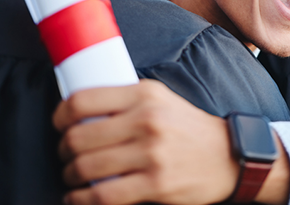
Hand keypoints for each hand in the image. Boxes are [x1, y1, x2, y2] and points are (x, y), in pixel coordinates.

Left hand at [53, 79, 239, 204]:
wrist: (229, 156)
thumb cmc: (188, 128)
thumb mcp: (161, 99)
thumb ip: (127, 100)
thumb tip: (82, 108)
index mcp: (144, 94)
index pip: (83, 100)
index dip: (60, 115)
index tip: (59, 124)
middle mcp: (147, 120)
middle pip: (79, 137)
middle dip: (64, 150)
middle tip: (66, 154)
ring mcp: (151, 154)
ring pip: (86, 167)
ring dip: (71, 175)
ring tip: (73, 176)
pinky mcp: (156, 184)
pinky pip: (103, 195)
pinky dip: (81, 199)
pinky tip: (79, 197)